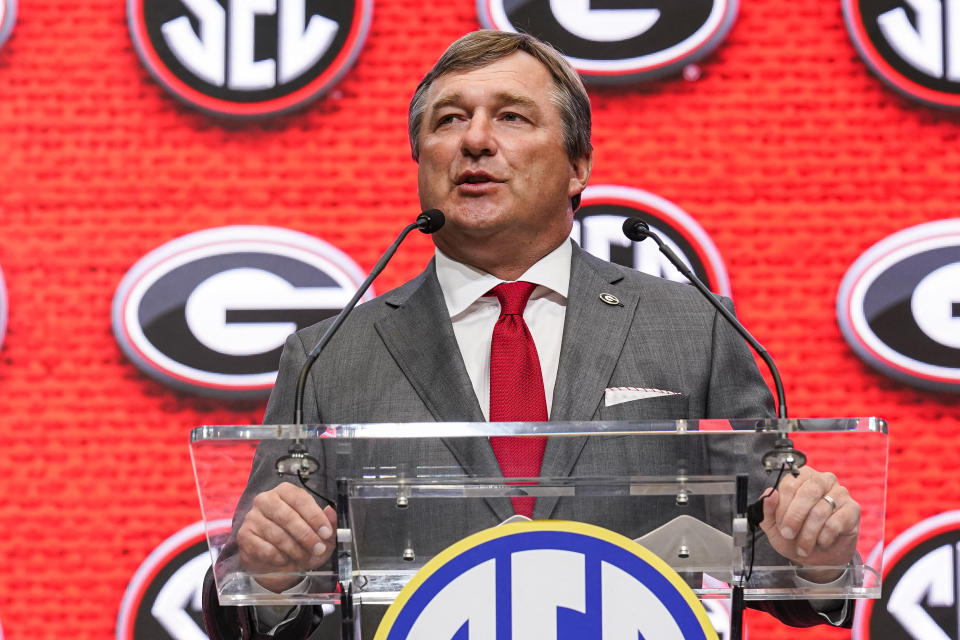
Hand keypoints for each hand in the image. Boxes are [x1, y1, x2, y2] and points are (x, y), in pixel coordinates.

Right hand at [237, 482, 337, 591]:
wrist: (274, 562)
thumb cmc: (299, 541)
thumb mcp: (318, 533)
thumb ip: (328, 522)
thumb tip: (331, 512)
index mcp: (285, 492)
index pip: (301, 499)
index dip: (315, 517)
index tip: (326, 532)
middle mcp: (266, 500)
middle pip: (287, 516)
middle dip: (306, 535)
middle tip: (318, 549)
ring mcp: (252, 517)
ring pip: (277, 534)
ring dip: (294, 549)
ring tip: (304, 557)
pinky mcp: (244, 535)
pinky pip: (265, 548)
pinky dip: (279, 558)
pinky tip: (285, 560)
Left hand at [759, 465, 859, 582]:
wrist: (818, 558)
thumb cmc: (795, 536)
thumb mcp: (774, 526)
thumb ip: (767, 509)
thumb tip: (769, 494)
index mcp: (801, 477)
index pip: (790, 485)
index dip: (782, 508)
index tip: (780, 526)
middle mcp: (822, 480)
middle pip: (807, 493)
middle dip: (794, 518)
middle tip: (788, 535)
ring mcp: (840, 493)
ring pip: (820, 511)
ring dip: (808, 534)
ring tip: (803, 546)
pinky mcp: (853, 509)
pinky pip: (835, 522)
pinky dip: (824, 537)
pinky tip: (821, 543)